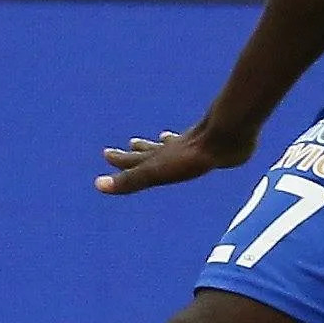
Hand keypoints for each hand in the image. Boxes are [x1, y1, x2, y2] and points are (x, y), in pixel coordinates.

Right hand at [96, 122, 257, 195]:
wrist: (226, 137)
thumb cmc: (190, 158)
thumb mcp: (156, 172)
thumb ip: (130, 180)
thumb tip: (97, 185)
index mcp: (159, 157)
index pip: (134, 160)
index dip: (120, 160)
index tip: (106, 153)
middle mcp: (173, 149)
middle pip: (152, 150)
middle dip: (140, 150)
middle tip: (130, 142)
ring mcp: (194, 147)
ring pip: (175, 145)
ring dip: (166, 144)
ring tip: (163, 138)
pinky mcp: (215, 147)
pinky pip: (201, 146)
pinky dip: (197, 145)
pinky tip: (205, 142)